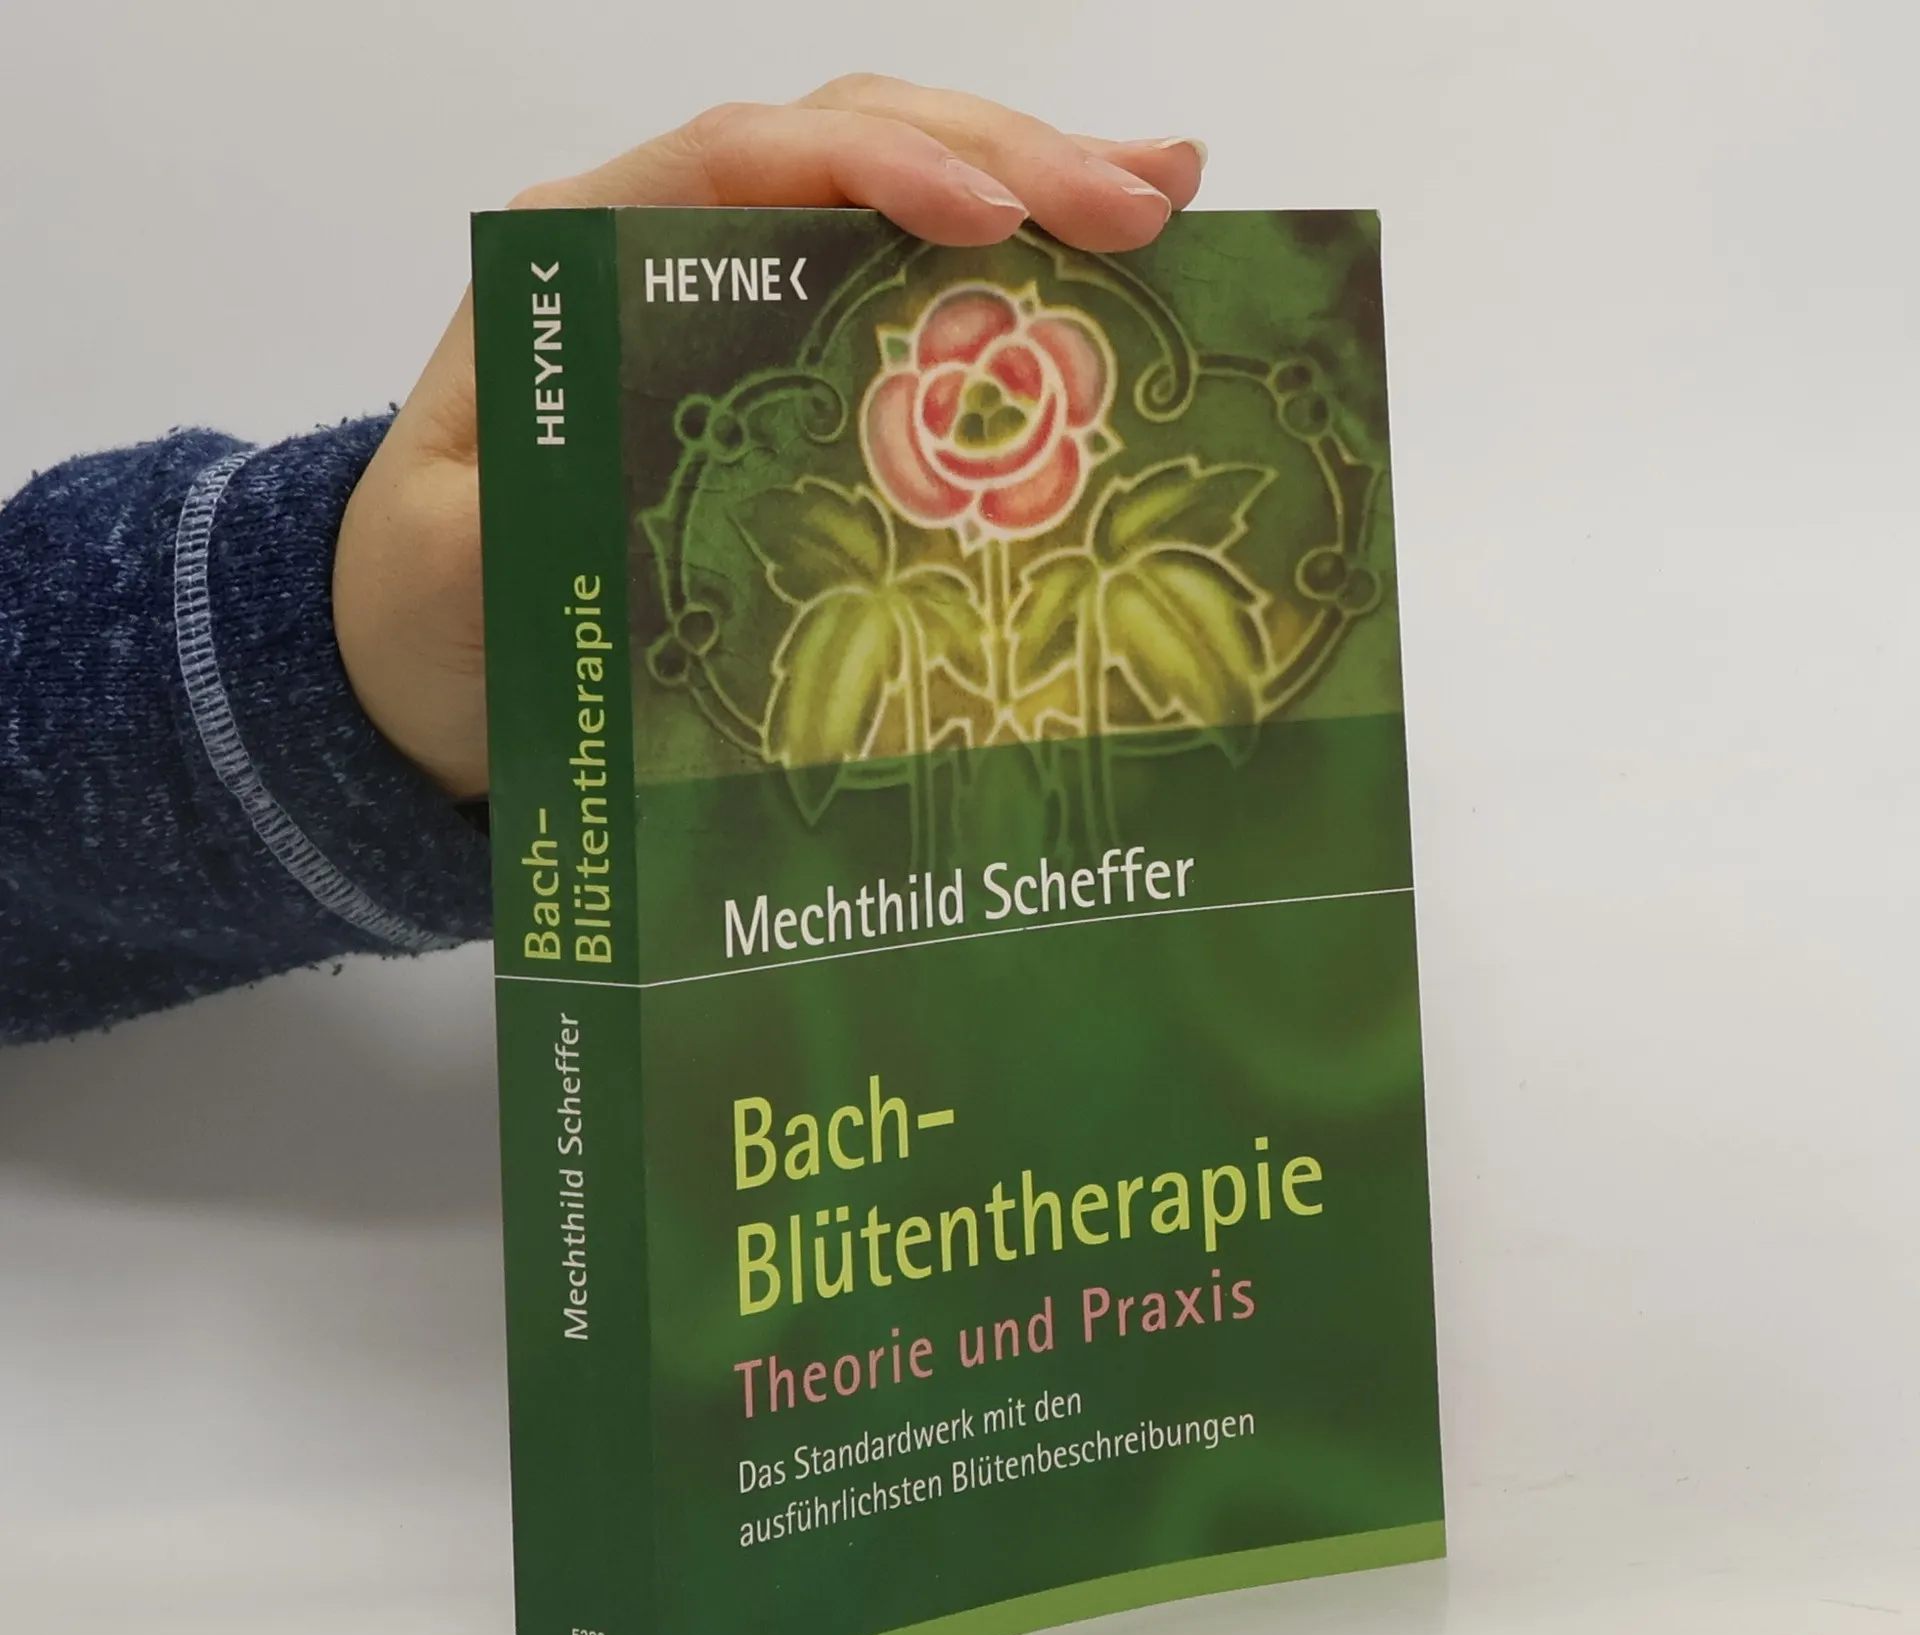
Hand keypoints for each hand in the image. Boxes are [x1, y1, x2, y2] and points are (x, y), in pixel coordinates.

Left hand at [331, 75, 1207, 799]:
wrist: (422, 647)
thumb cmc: (431, 602)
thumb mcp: (454, 567)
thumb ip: (524, 511)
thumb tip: (641, 473)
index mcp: (579, 254)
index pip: (740, 161)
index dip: (873, 168)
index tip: (989, 221)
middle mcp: (665, 244)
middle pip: (844, 144)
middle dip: (1001, 157)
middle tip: (1147, 197)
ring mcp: (734, 292)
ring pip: (893, 189)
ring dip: (1033, 182)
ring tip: (1167, 191)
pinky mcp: (783, 357)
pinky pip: (901, 281)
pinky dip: (1005, 269)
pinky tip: (1098, 269)